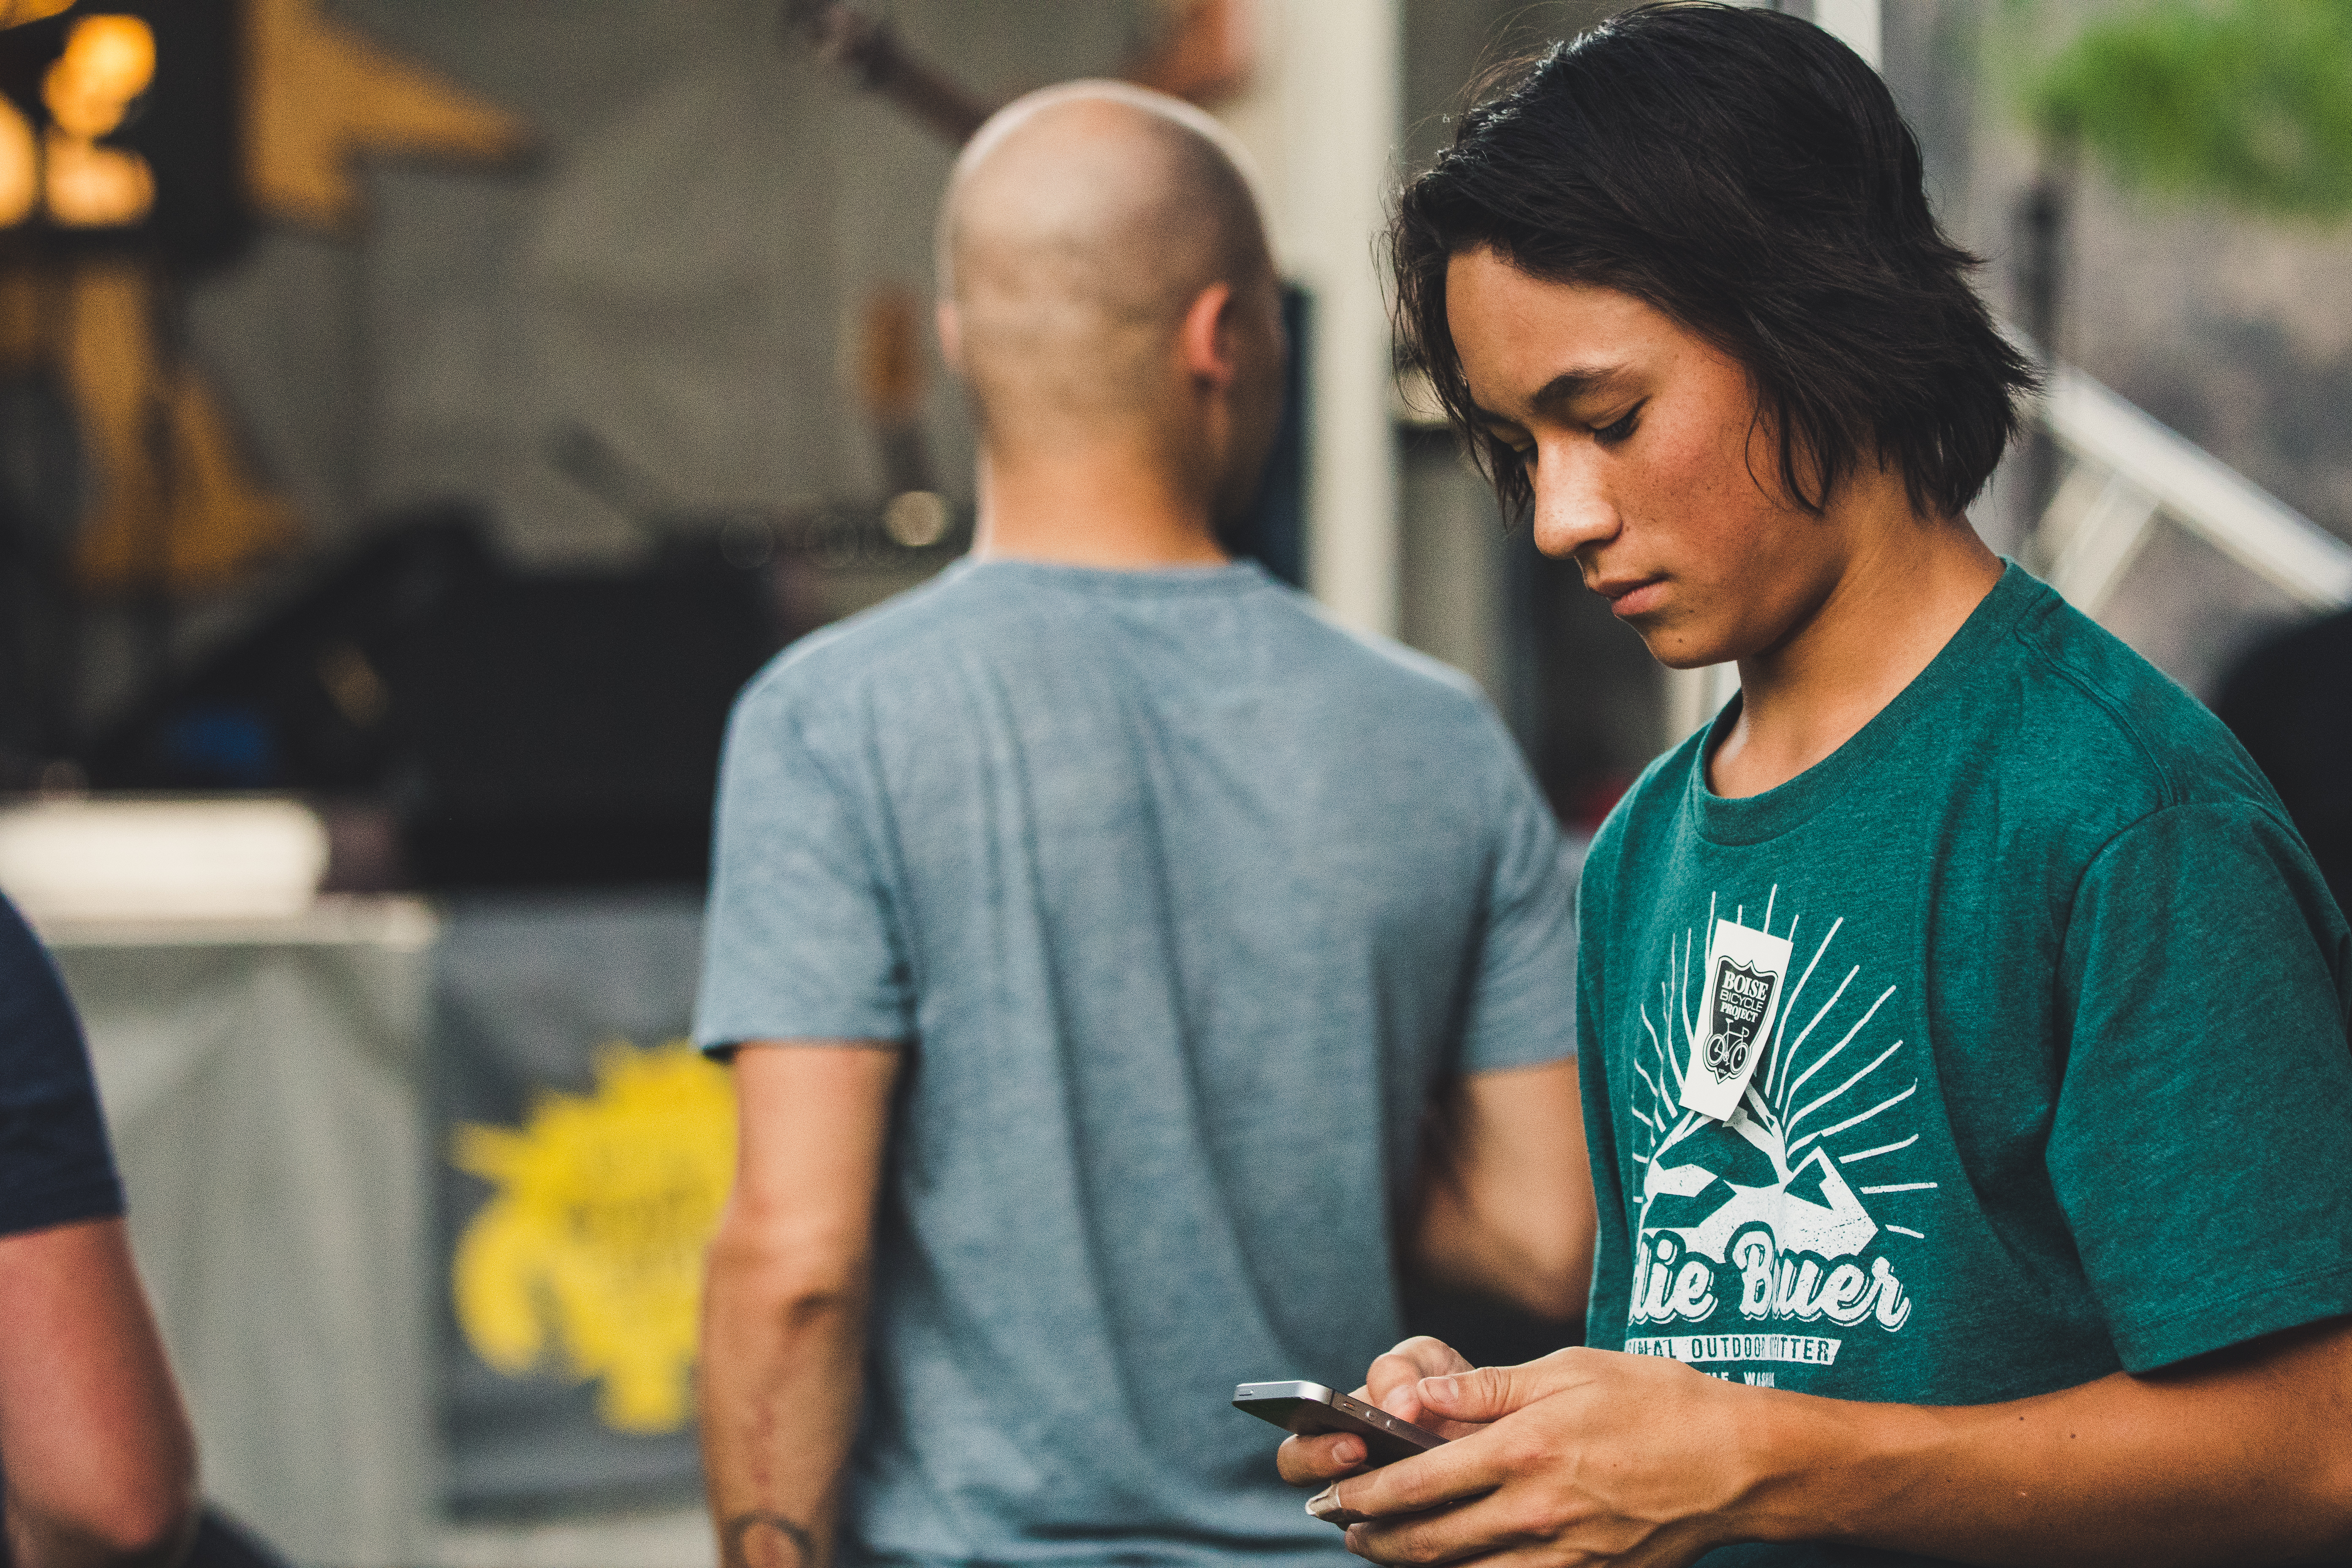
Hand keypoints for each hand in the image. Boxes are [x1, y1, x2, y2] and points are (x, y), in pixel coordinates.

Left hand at [1304, 1348, 1758, 1567]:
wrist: (1738, 1464)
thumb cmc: (1655, 1403)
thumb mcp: (1569, 1370)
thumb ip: (1487, 1387)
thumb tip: (1416, 1397)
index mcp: (1524, 1450)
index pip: (1417, 1482)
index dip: (1364, 1492)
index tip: (1332, 1493)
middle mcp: (1536, 1510)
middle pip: (1428, 1541)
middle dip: (1373, 1537)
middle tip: (1342, 1526)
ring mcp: (1563, 1554)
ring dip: (1411, 1565)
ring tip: (1381, 1548)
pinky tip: (1453, 1566)